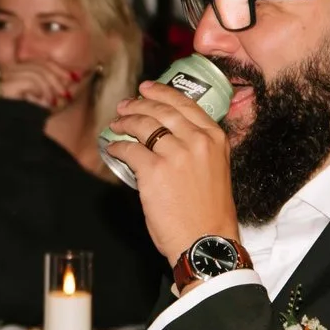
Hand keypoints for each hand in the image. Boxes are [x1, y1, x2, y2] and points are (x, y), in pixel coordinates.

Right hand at [0, 61, 82, 111]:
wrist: (11, 133)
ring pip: (37, 73)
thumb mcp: (48, 100)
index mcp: (19, 71)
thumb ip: (59, 88)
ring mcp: (7, 77)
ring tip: (53, 103)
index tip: (74, 77)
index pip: (41, 62)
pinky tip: (45, 104)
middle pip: (40, 64)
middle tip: (66, 94)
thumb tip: (76, 77)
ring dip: (50, 89)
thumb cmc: (29, 118)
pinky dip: (42, 92)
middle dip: (57, 79)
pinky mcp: (7, 86)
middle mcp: (10, 70)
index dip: (59, 68)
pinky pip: (30, 82)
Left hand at [104, 79, 235, 264]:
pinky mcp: (153, 170)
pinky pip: (129, 149)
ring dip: (125, 122)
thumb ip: (199, 149)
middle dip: (139, 104)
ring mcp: (175, 154)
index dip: (163, 93)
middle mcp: (197, 140)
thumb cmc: (210, 214)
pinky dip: (118, 147)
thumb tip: (171, 137)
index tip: (148, 88)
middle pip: (162, 110)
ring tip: (116, 124)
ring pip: (144, 125)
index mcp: (215, 139)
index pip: (186, 104)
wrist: (206, 241)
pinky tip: (113, 148)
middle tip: (126, 105)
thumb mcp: (216, 169)